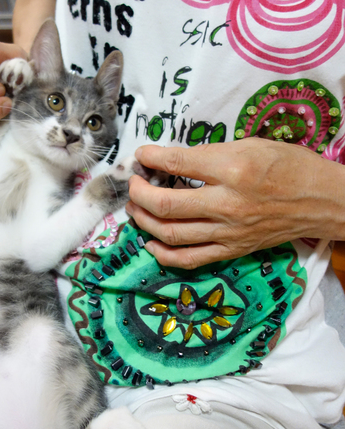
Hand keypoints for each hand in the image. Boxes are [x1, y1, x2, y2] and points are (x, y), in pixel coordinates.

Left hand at [127, 137, 344, 268]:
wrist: (321, 201)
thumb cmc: (289, 167)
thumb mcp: (252, 145)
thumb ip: (210, 154)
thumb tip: (173, 160)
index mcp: (233, 169)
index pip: (177, 163)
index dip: (150, 158)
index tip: (140, 155)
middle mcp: (226, 204)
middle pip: (165, 204)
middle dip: (138, 194)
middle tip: (132, 185)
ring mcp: (227, 232)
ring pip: (171, 233)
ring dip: (144, 221)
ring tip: (135, 209)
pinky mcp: (231, 250)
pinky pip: (189, 259)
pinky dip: (164, 254)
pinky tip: (151, 243)